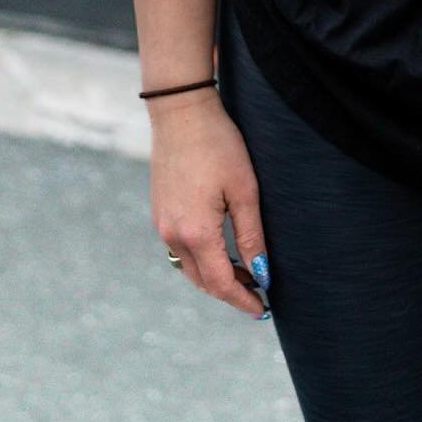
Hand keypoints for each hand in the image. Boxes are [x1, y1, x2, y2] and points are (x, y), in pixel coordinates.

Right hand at [148, 92, 271, 316]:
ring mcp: (162, 224)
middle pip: (202, 280)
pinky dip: (201, 257)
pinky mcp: (159, 211)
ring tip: (244, 271)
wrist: (181, 112)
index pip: (221, 284)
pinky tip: (220, 248)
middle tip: (258, 291)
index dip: (242, 300)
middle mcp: (172, 235)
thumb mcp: (243, 189)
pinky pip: (179, 248)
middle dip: (230, 290)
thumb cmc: (217, 144)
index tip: (262, 310)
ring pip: (189, 267)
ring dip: (214, 275)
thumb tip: (260, 272)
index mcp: (195, 233)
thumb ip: (251, 235)